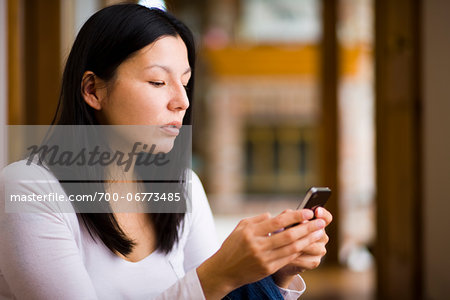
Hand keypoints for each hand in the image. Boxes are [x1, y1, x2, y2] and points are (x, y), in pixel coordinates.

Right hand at [197, 210, 325, 298]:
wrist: (224, 270)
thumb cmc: (232, 246)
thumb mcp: (240, 227)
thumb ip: (258, 220)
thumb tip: (275, 215)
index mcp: (250, 232)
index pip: (278, 222)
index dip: (295, 216)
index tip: (308, 212)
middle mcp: (257, 245)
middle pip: (288, 235)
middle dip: (307, 228)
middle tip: (321, 222)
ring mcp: (263, 258)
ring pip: (291, 248)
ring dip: (308, 240)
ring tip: (318, 233)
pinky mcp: (267, 269)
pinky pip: (287, 258)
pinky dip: (299, 250)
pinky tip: (307, 244)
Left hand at [272, 207, 332, 287]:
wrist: (281, 255)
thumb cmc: (284, 234)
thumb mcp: (284, 223)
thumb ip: (287, 217)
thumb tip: (289, 213)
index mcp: (318, 224)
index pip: (326, 218)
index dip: (323, 214)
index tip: (316, 211)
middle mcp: (322, 237)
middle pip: (319, 233)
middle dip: (305, 231)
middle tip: (293, 229)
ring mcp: (320, 250)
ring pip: (311, 247)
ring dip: (298, 245)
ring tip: (285, 244)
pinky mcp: (314, 262)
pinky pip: (306, 260)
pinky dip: (295, 258)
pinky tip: (284, 255)